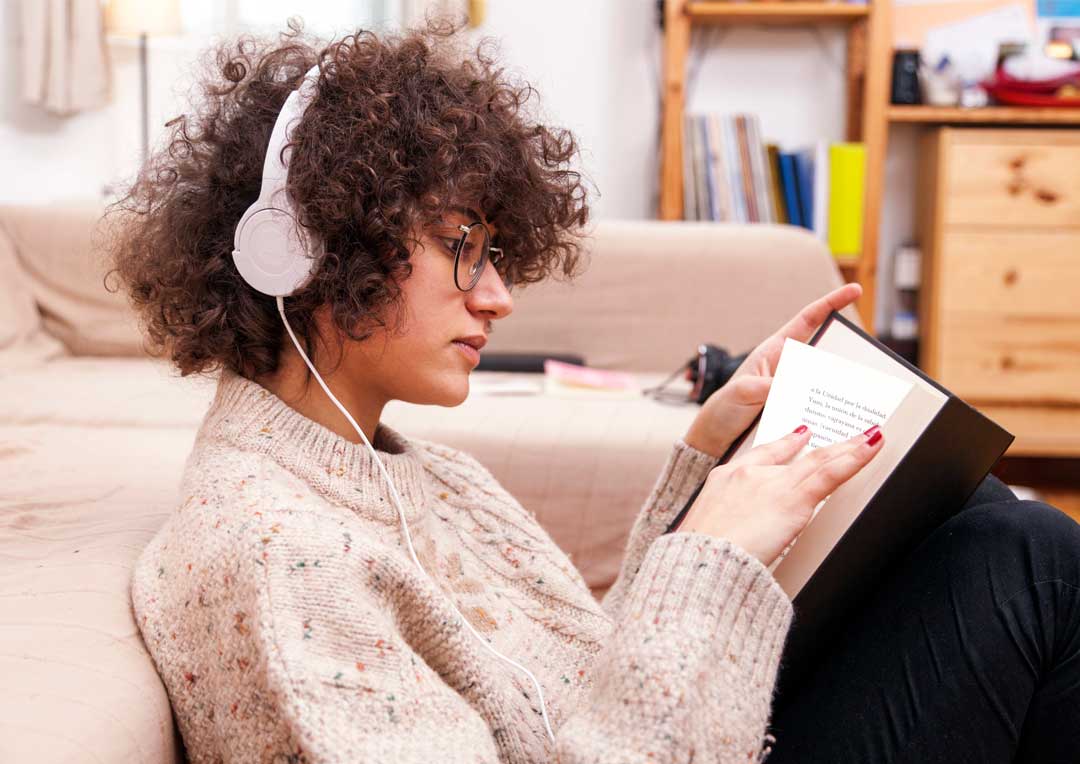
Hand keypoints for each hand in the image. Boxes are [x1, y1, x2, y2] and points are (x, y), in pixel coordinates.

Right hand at [678, 424, 883, 566]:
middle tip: (844, 436)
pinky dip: (854, 457)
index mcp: (724, 480)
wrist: (701, 561)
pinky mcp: (793, 498)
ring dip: (848, 447)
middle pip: (793, 455)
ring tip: (870, 437)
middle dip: (820, 445)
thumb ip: (728, 528)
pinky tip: (871, 446)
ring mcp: (771, 483)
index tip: (800, 436)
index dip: (785, 444)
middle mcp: (748, 473)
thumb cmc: (700, 557)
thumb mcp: (706, 534)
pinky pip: (831, 472)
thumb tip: (740, 540)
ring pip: (818, 461)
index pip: (762, 456)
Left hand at [684, 283, 861, 457]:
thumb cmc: (724, 408)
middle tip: (868, 359)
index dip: (831, 303)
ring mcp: (794, 387)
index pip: (808, 320)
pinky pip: (819, 403)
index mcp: (775, 351)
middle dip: (847, 353)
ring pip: (825, 380)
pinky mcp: (796, 408)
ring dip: (841, 385)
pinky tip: (843, 416)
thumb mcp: (742, 392)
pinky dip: (831, 407)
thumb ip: (766, 387)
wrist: (716, 436)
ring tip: (860, 393)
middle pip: (824, 351)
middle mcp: (788, 367)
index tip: (854, 290)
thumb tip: (791, 384)